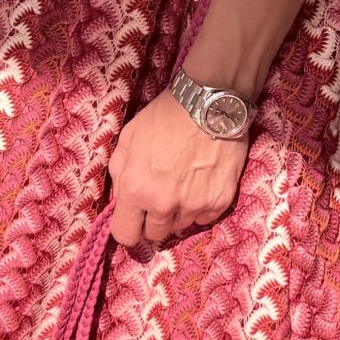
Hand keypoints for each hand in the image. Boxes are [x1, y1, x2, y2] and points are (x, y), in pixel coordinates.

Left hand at [105, 87, 248, 250]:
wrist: (209, 104)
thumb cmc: (165, 117)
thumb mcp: (128, 138)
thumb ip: (120, 174)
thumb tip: (121, 199)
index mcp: (136, 189)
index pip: (125, 234)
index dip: (128, 228)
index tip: (133, 220)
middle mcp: (164, 204)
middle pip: (155, 235)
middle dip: (153, 220)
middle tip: (160, 197)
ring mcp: (194, 205)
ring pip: (180, 226)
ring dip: (177, 213)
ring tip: (182, 185)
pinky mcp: (220, 201)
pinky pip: (205, 218)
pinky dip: (200, 208)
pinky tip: (200, 185)